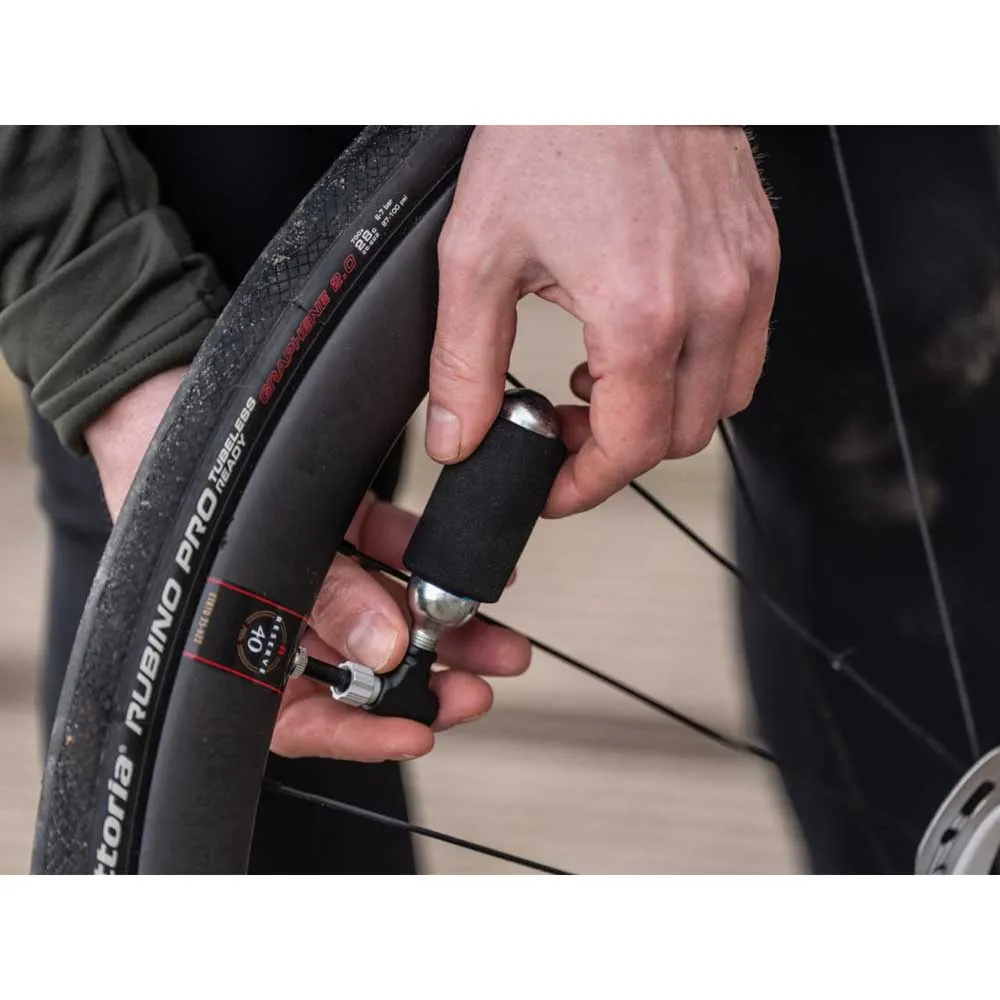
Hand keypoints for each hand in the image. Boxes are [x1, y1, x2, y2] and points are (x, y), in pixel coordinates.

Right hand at [85, 371, 530, 762]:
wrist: (155, 386)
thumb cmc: (167, 481)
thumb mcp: (245, 556)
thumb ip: (319, 602)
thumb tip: (386, 649)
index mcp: (234, 643)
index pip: (298, 715)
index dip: (360, 735)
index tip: (418, 732)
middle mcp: (276, 610)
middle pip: (357, 668)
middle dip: (427, 684)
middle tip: (477, 688)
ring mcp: (309, 564)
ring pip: (383, 611)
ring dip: (445, 628)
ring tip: (498, 641)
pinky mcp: (334, 516)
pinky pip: (386, 546)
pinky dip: (427, 557)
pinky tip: (473, 567)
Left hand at [426, 126, 778, 515]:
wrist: (614, 49)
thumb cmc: (556, 125)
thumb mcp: (481, 254)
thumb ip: (465, 362)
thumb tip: (459, 435)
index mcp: (643, 313)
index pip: (631, 449)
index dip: (585, 486)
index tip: (555, 487)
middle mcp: (712, 301)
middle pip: (680, 437)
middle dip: (617, 453)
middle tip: (565, 428)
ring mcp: (746, 276)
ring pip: (723, 401)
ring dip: (662, 415)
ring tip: (602, 385)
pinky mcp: (759, 254)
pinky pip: (746, 349)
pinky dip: (697, 370)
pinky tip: (645, 340)